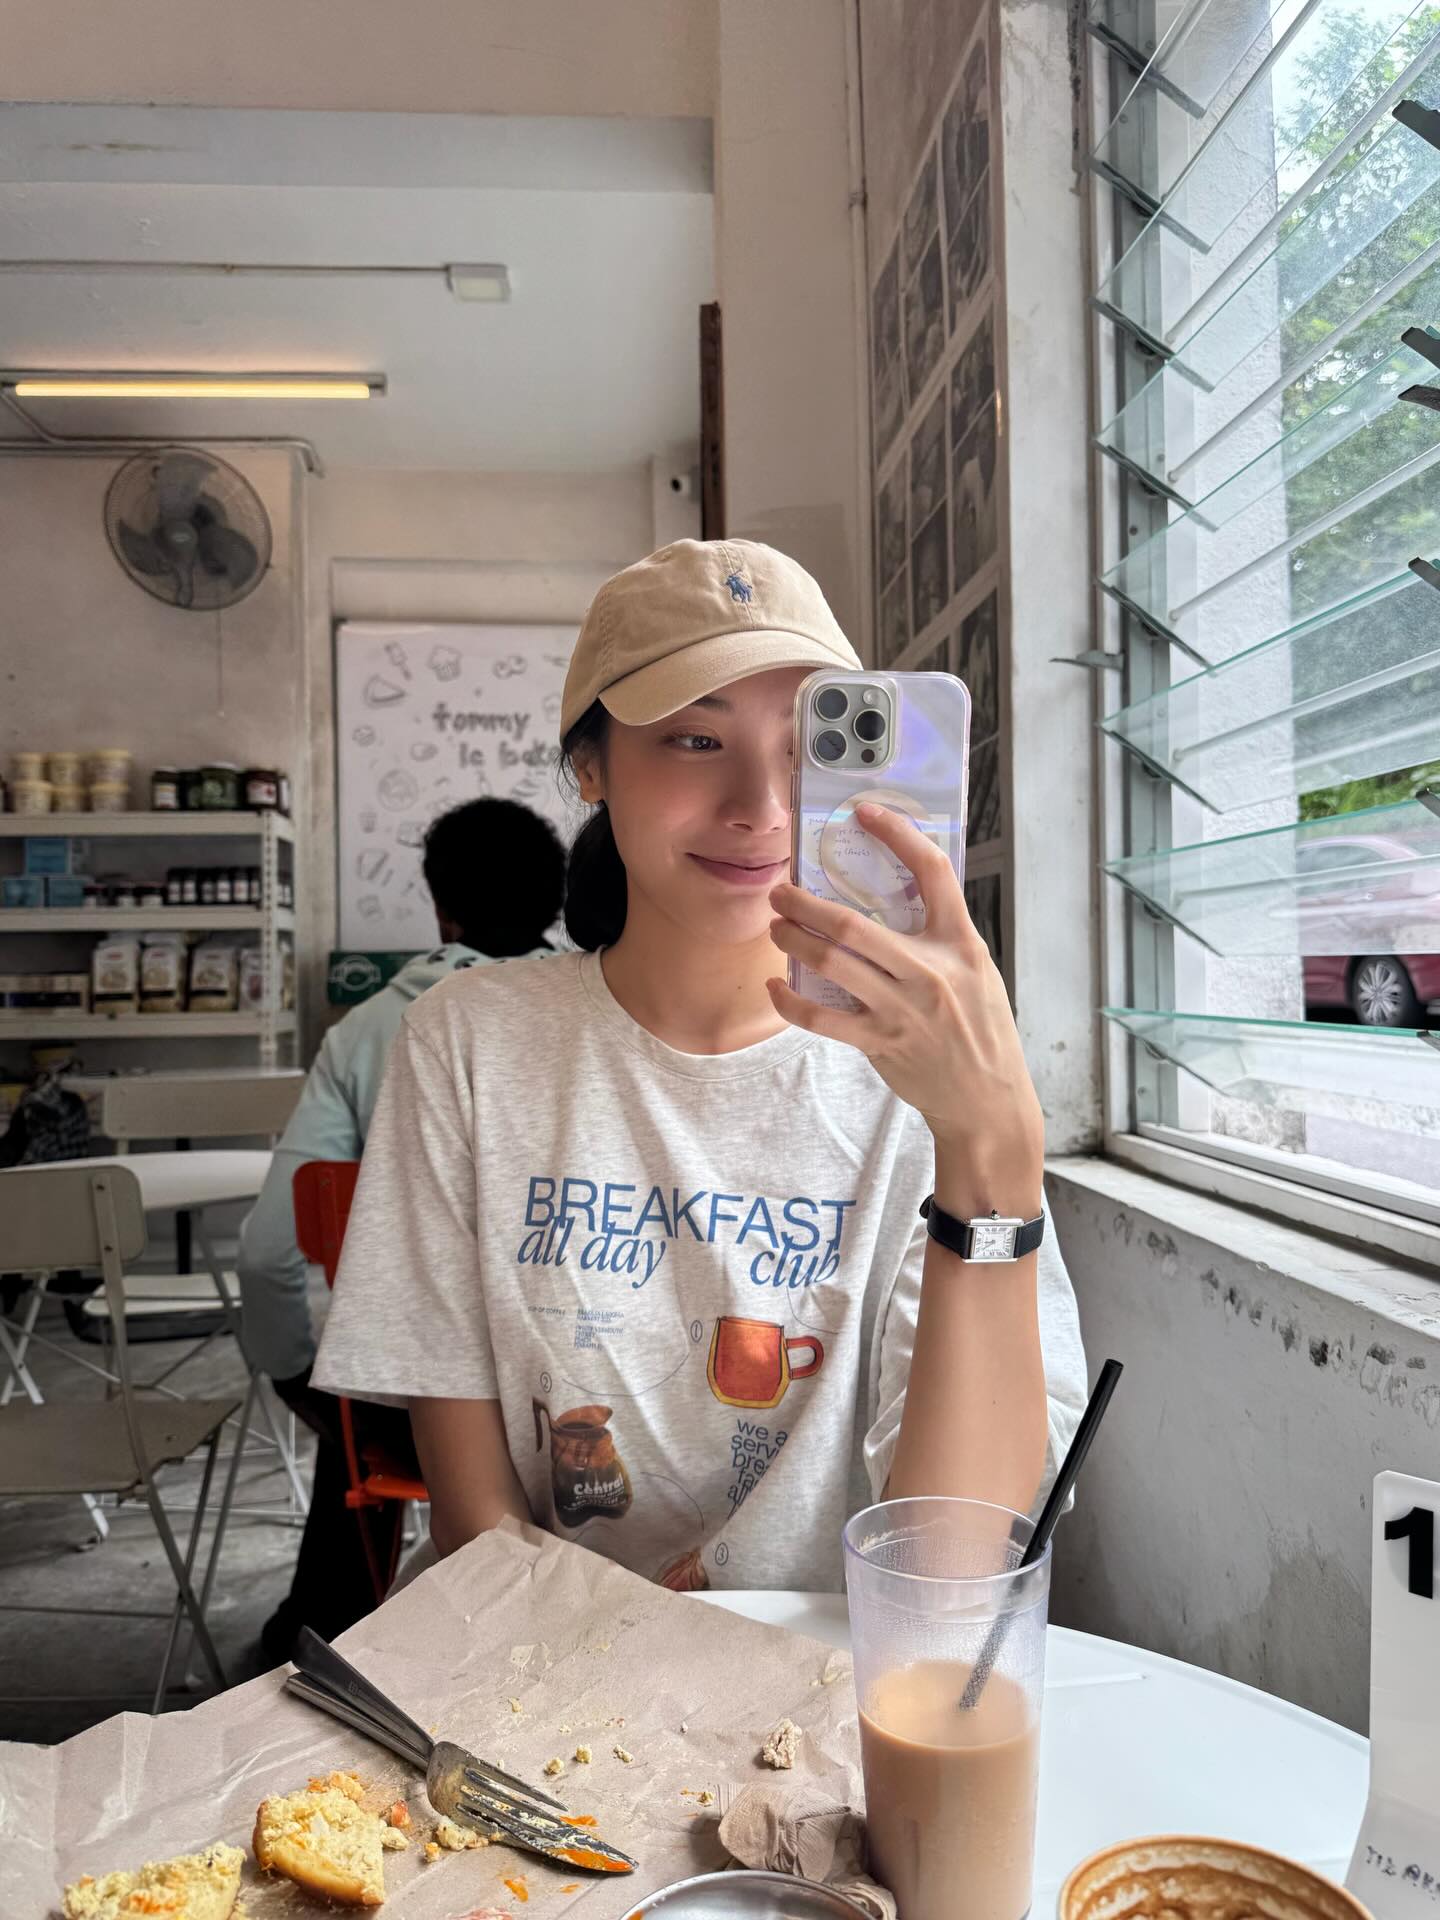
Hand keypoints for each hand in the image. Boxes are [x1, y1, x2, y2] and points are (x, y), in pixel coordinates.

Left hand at [766, 803, 1042, 1205]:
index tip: (865, 812)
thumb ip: (940, 937)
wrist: (988, 1098)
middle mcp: (932, 970)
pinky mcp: (881, 1042)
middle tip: (781, 892)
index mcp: (961, 943)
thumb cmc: (981, 1028)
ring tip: (776, 929)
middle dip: (805, 903)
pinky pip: (822, 1018)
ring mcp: (903, 1009)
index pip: (932, 872)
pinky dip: (790, 1001)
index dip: (898, 834)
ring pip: (831, 963)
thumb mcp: (977, 970)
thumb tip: (896, 899)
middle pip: (853, 923)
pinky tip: (775, 987)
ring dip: (793, 941)